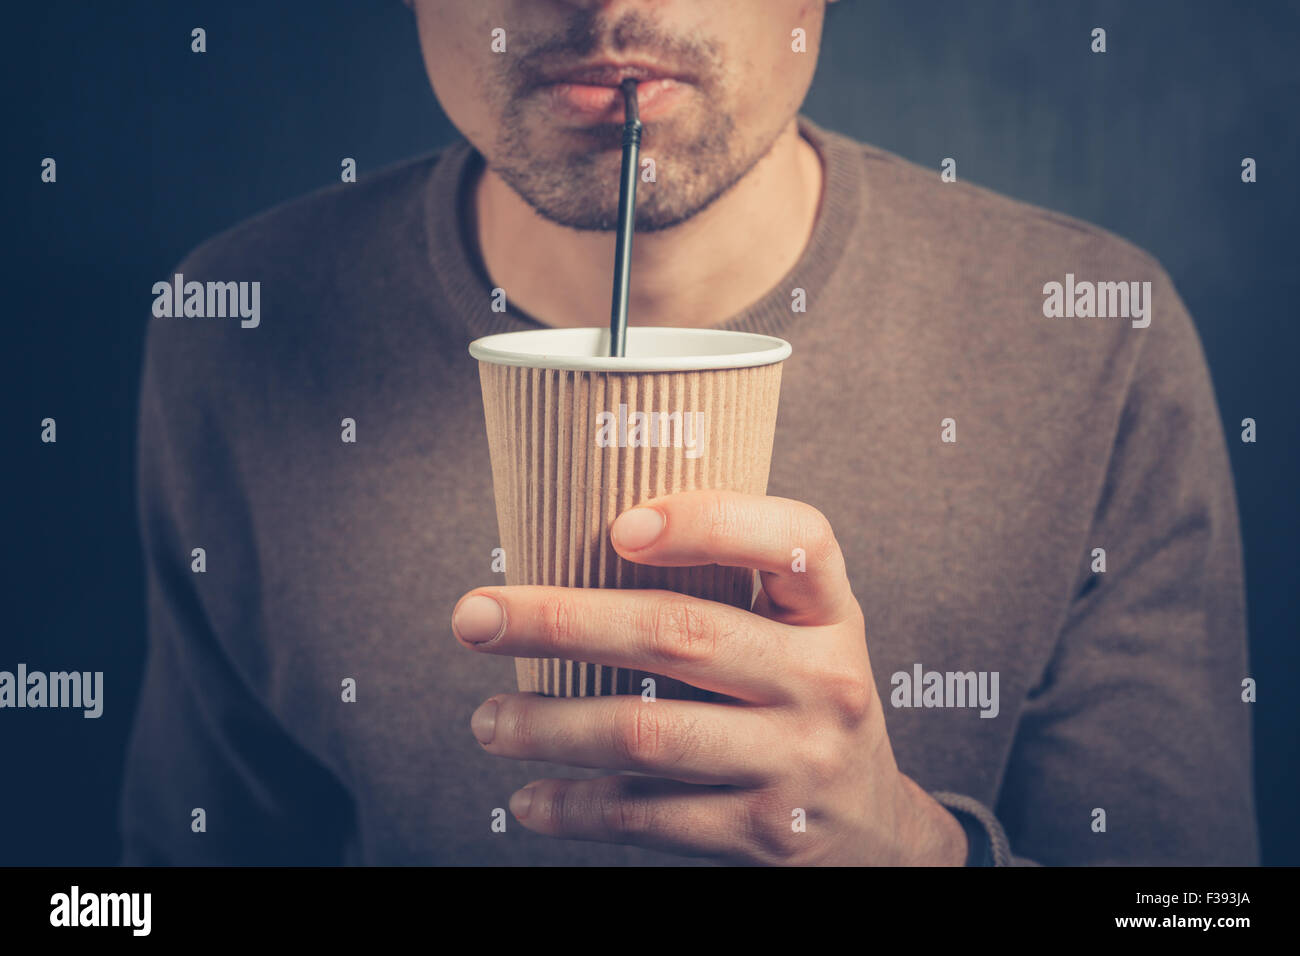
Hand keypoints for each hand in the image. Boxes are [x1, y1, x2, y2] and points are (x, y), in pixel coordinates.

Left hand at [450, 489, 967, 864]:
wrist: (873, 833)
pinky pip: (648, 816)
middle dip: (560, 622)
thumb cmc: (803, 704)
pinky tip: (532, 800)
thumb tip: (572, 557)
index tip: (619, 524)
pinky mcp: (764, 833)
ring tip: (487, 722)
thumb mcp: (800, 637)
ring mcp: (797, 761)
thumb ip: (730, 594)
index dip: (708, 521)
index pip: (794, 539)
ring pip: (646, 733)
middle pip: (679, 633)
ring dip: (547, 726)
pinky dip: (575, 807)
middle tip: (474, 618)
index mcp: (829, 612)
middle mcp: (823, 680)